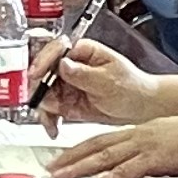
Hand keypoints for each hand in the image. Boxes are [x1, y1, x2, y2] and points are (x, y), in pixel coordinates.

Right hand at [30, 37, 157, 125]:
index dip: (42, 61)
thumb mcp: (109, 80)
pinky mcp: (66, 101)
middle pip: (42, 72)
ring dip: (43, 108)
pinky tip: (54, 127)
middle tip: (40, 103)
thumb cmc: (133, 87)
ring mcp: (67, 84)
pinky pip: (49, 109)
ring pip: (42, 93)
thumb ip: (84, 74)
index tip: (36, 75)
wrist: (141, 109)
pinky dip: (48, 119)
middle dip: (38, 89)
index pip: (55, 50)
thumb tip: (63, 65)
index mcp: (82, 51)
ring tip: (51, 121)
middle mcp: (71, 66)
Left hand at [49, 112, 177, 177]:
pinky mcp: (153, 159)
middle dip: (70, 159)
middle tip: (50, 169)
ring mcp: (142, 147)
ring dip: (79, 169)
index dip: (79, 148)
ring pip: (103, 158)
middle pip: (95, 147)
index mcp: (138, 131)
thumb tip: (140, 165)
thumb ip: (149, 152)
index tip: (63, 157)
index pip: (101, 139)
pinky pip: (123, 172)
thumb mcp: (166, 141)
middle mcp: (136, 136)